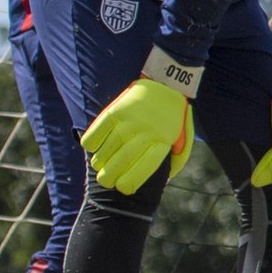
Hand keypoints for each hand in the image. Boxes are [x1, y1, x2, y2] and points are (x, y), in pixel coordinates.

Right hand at [80, 65, 194, 192]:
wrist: (165, 85)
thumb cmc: (171, 121)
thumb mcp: (181, 141)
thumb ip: (173, 163)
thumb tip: (160, 183)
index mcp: (162, 142)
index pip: (140, 171)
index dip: (128, 184)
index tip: (122, 187)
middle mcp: (145, 133)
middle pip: (118, 165)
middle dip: (108, 178)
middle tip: (106, 180)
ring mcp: (128, 122)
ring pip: (103, 154)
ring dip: (99, 164)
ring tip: (101, 164)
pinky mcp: (114, 112)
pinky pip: (93, 138)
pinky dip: (90, 146)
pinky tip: (96, 147)